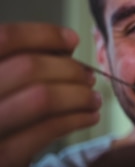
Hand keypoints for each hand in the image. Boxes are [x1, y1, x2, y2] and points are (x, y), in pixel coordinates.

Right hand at [0, 22, 101, 166]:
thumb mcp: (2, 90)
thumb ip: (22, 65)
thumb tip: (65, 46)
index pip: (4, 38)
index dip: (42, 35)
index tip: (72, 40)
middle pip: (28, 66)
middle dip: (69, 70)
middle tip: (88, 78)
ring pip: (41, 97)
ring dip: (78, 94)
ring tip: (93, 98)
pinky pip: (46, 131)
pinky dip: (76, 119)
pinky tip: (89, 116)